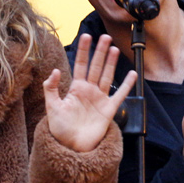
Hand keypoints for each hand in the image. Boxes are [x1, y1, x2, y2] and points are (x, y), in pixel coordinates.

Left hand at [44, 33, 135, 151]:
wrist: (71, 146)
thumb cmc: (60, 128)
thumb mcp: (51, 107)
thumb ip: (51, 89)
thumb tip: (55, 71)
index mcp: (76, 88)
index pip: (81, 65)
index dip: (84, 51)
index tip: (86, 37)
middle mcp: (89, 91)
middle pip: (96, 67)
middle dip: (100, 51)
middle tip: (104, 37)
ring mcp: (100, 99)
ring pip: (107, 76)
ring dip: (111, 63)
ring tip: (114, 49)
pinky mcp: (109, 109)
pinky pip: (120, 95)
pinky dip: (127, 85)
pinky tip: (132, 74)